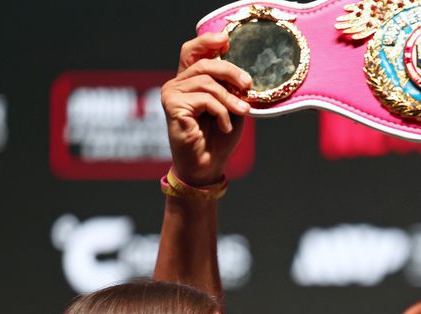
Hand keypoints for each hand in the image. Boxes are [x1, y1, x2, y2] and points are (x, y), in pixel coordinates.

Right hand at [161, 33, 252, 186]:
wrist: (206, 167)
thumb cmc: (218, 139)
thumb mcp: (231, 108)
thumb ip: (232, 89)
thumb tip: (243, 74)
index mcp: (189, 81)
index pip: (193, 51)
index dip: (207, 41)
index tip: (226, 40)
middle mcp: (177, 84)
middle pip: (204, 63)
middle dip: (230, 71)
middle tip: (248, 84)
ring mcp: (172, 93)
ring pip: (207, 82)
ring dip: (230, 98)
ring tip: (242, 111)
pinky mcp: (172, 106)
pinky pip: (204, 99)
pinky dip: (221, 112)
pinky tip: (225, 126)